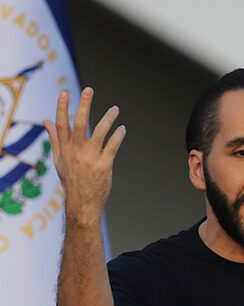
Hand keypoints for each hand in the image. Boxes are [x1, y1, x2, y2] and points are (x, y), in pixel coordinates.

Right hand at [43, 87, 125, 224]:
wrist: (82, 202)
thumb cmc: (71, 179)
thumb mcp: (59, 159)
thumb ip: (54, 138)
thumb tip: (46, 121)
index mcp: (64, 149)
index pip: (61, 125)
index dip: (62, 108)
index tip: (64, 93)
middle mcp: (76, 151)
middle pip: (79, 124)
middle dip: (83, 106)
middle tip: (89, 89)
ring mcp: (90, 158)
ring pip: (100, 132)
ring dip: (108, 118)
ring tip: (115, 109)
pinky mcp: (104, 165)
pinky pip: (113, 146)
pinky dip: (118, 135)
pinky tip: (122, 128)